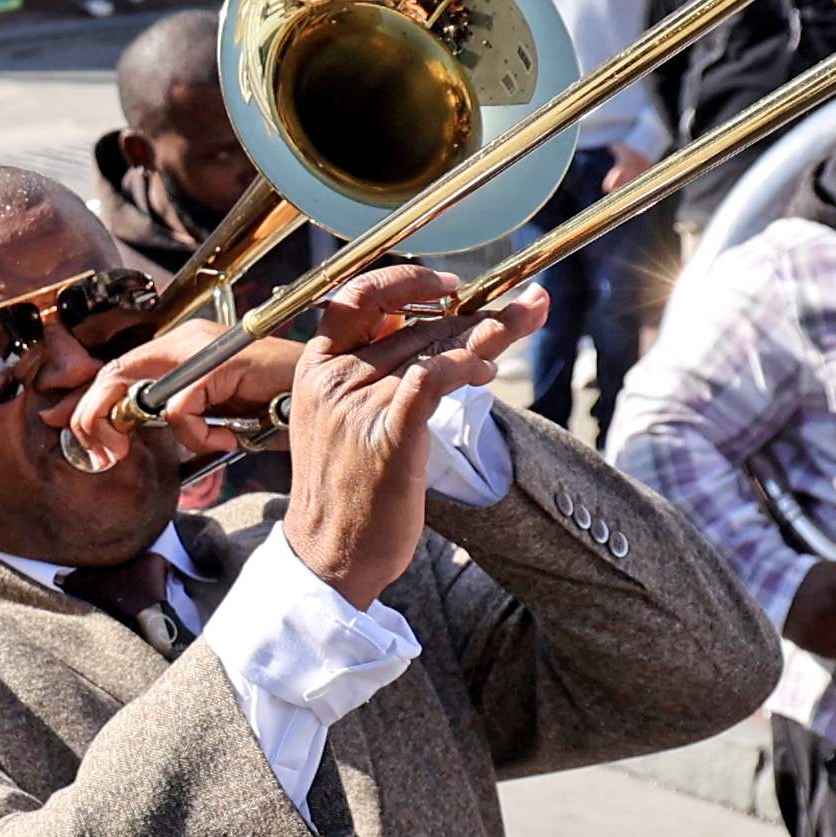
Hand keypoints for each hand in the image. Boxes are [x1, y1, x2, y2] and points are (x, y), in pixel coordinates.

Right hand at [279, 267, 538, 610]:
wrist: (329, 557)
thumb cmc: (342, 494)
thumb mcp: (336, 421)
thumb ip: (363, 375)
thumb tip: (410, 334)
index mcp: (314, 368)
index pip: (356, 296)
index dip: (406, 280)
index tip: (448, 281)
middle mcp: (333, 378)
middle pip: (414, 323)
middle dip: (475, 312)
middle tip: (521, 309)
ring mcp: (359, 404)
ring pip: (433, 345)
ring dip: (486, 334)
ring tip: (522, 325)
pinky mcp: (390, 433)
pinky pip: (435, 377)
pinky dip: (467, 364)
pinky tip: (487, 371)